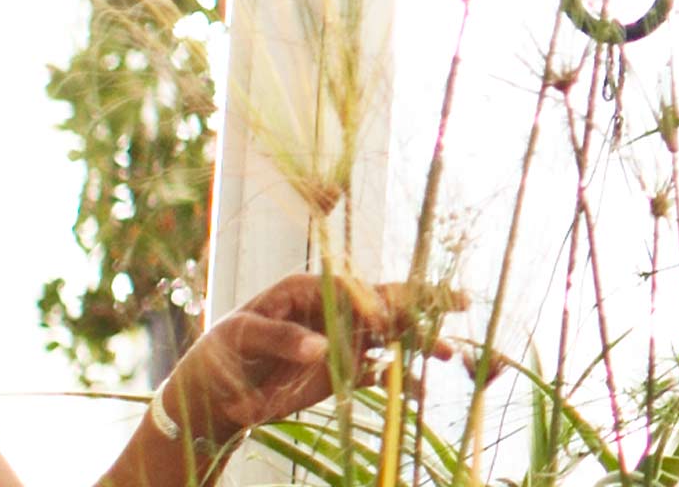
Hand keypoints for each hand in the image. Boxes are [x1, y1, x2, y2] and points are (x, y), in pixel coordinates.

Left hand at [154, 274, 466, 440]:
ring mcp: (341, 340)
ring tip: (449, 353)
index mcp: (307, 289)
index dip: (373, 300)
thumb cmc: (223, 351)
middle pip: (383, 302)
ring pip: (391, 334)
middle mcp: (332, 309)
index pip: (350, 288)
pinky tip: (419, 390)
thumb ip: (280, 337)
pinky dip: (400, 379)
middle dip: (421, 303)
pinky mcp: (344, 370)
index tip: (386, 319)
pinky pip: (379, 371)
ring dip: (420, 341)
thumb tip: (321, 347)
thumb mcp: (242, 337)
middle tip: (460, 300)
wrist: (218, 390)